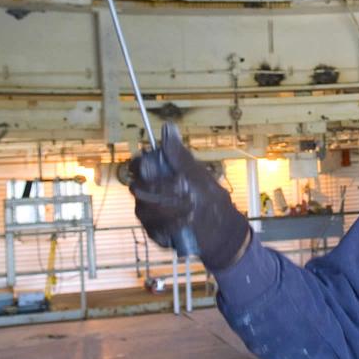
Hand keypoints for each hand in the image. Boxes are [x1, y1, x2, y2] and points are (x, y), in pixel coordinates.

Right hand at [128, 123, 249, 270]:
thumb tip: (168, 127)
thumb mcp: (198, 174)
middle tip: (184, 191)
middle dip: (160, 190)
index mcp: (158, 175)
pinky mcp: (154, 232)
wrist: (222, 230)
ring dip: (168, 210)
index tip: (154, 169)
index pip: (138, 166)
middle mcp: (149, 193)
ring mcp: (150, 214)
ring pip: (143, 210)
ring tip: (191, 211)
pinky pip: (152, 229)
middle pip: (137, 188)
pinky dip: (170, 226)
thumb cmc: (210, 197)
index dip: (141, 166)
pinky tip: (186, 224)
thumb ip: (180, 156)